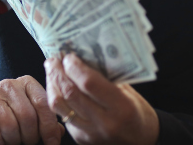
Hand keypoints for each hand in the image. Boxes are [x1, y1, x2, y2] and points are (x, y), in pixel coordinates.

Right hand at [0, 75, 64, 144]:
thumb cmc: (11, 114)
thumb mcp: (31, 112)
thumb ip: (46, 120)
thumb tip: (59, 132)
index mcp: (28, 83)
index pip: (43, 104)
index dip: (49, 127)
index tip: (52, 143)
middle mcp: (10, 85)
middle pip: (27, 116)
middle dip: (30, 137)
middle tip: (27, 142)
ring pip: (9, 125)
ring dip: (13, 140)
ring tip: (13, 141)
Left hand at [44, 54, 158, 144]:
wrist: (140, 142)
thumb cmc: (137, 112)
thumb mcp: (128, 92)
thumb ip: (106, 77)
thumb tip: (81, 57)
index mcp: (121, 107)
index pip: (89, 83)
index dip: (74, 67)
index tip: (69, 56)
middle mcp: (104, 122)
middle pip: (70, 93)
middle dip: (58, 73)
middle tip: (53, 60)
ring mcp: (90, 133)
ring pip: (59, 106)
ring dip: (52, 85)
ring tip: (51, 71)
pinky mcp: (80, 138)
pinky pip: (62, 115)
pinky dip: (58, 98)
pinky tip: (58, 87)